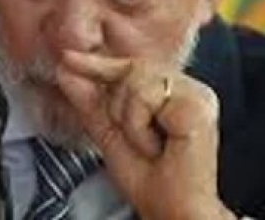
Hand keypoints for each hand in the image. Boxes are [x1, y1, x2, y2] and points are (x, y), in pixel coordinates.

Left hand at [55, 50, 234, 219]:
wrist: (173, 211)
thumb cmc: (150, 181)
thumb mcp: (110, 135)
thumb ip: (90, 102)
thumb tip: (65, 70)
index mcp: (175, 92)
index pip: (133, 66)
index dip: (100, 63)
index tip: (68, 58)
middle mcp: (191, 88)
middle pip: (133, 69)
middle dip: (119, 107)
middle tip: (139, 142)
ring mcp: (198, 94)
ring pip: (136, 81)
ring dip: (130, 121)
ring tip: (150, 146)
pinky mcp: (199, 105)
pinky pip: (146, 98)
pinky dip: (139, 127)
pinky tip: (157, 147)